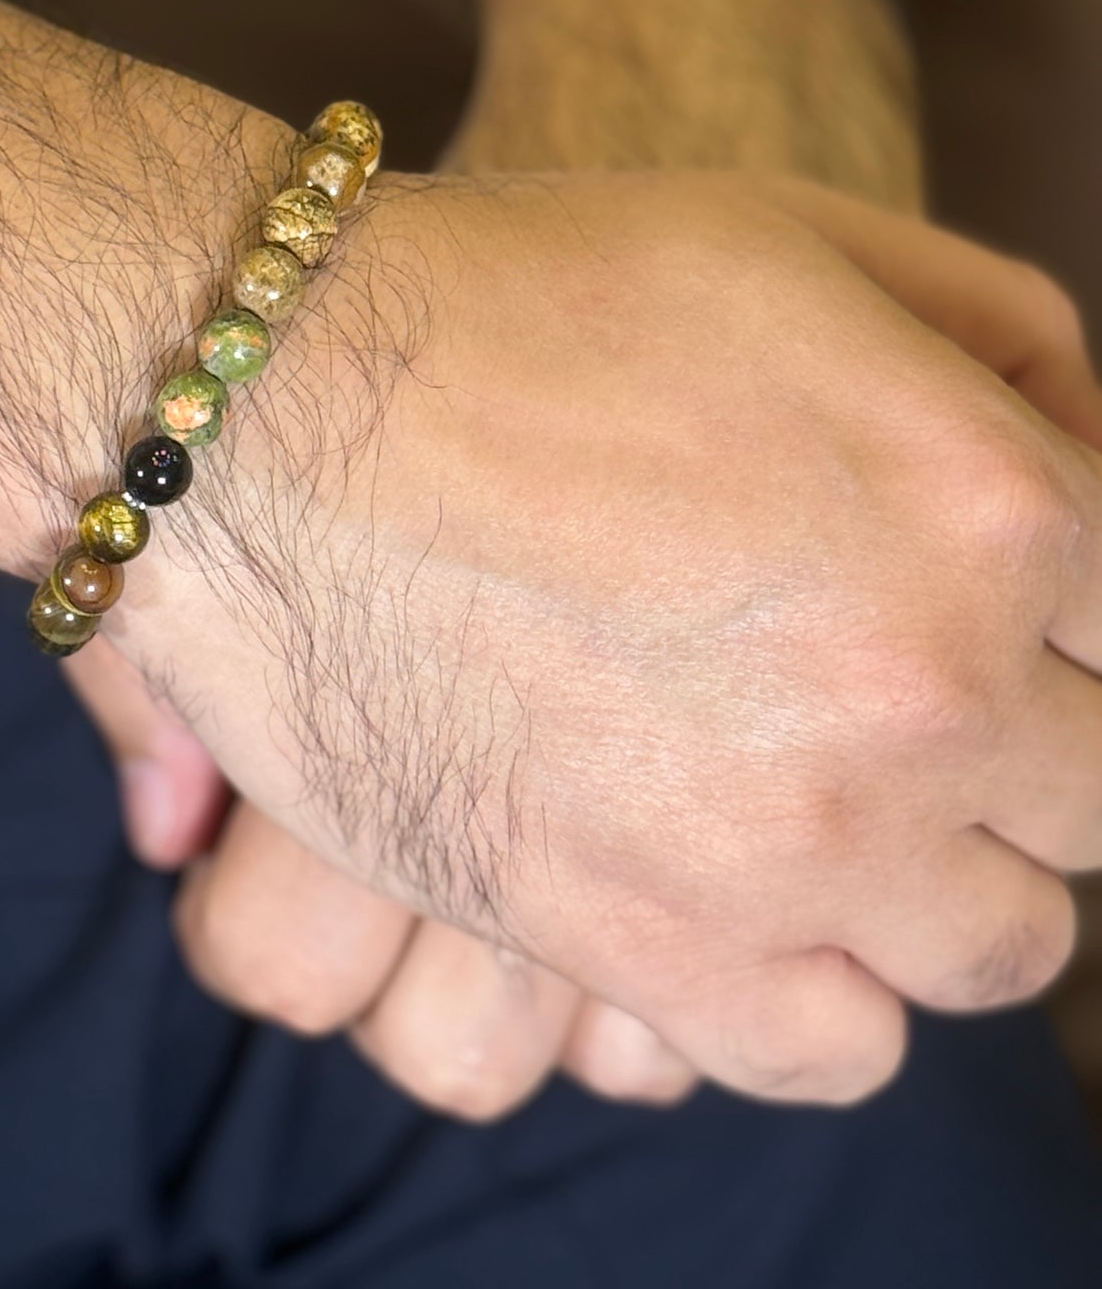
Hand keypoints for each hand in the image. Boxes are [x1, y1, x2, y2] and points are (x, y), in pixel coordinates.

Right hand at [90, 168, 1101, 1106]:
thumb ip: (1000, 339)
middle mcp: (924, 691)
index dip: (1075, 630)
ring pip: (997, 945)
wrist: (270, 408)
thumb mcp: (802, 236)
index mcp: (994, 503)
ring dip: (945, 885)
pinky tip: (759, 920)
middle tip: (908, 710)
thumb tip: (1089, 445)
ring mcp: (792, 841)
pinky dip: (824, 1001)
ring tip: (843, 822)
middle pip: (1094, 798)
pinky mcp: (642, 947)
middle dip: (1027, 754)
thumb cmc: (530, 300)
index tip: (1009, 632)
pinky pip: (834, 1053)